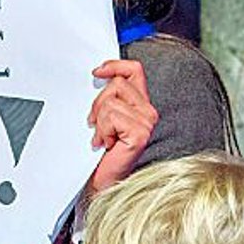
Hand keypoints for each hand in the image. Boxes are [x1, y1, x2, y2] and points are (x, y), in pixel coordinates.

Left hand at [87, 59, 157, 192]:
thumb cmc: (101, 151)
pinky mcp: (140, 133)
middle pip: (117, 84)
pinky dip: (102, 130)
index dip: (115, 65)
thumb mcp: (102, 117)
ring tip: (102, 136)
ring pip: (111, 101)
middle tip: (95, 124)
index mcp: (140, 104)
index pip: (134, 70)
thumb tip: (98, 75)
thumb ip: (106, 97)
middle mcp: (148, 112)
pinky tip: (106, 143)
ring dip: (99, 120)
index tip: (97, 72)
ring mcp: (146, 123)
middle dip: (98, 103)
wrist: (102, 178)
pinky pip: (111, 116)